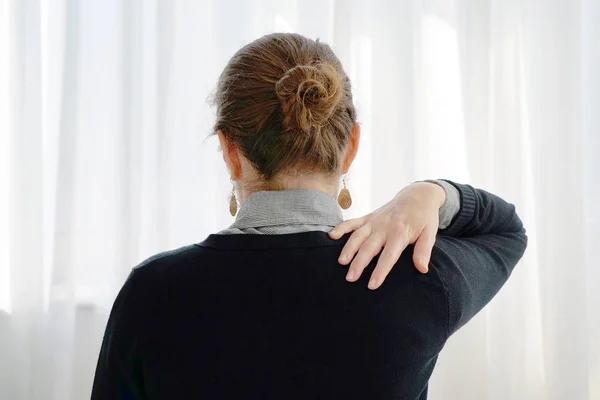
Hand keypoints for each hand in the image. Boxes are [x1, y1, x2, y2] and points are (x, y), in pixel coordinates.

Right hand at [328, 182, 445, 289]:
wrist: (418, 195)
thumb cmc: (424, 218)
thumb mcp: (430, 233)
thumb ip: (424, 250)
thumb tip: (422, 269)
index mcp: (400, 233)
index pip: (388, 256)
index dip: (380, 271)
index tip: (372, 285)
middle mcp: (384, 227)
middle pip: (369, 248)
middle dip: (359, 263)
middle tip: (350, 278)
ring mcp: (374, 221)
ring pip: (358, 236)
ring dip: (348, 249)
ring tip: (341, 262)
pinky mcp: (368, 217)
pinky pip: (353, 222)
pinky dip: (342, 228)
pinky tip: (332, 236)